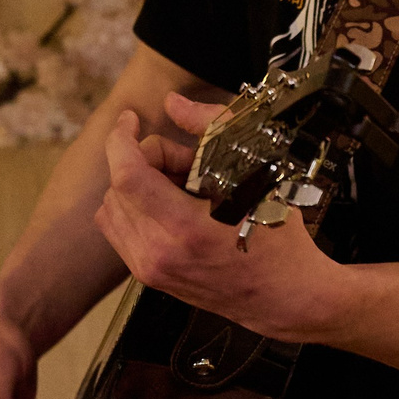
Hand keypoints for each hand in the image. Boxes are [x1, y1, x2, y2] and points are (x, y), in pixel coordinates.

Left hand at [92, 99, 343, 343]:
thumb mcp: (254, 171)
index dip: (122, 139)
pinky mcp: (149, 277)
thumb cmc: (277, 234)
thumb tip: (172, 103)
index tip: (132, 119)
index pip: (126, 175)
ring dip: (136, 185)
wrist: (287, 295)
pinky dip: (134, 207)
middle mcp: (158, 253)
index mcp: (185, 228)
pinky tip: (169, 204)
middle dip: (145, 160)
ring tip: (179, 185)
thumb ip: (211, 127)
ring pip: (112, 207)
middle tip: (186, 162)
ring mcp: (150, 269)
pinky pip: (119, 230)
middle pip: (119, 185)